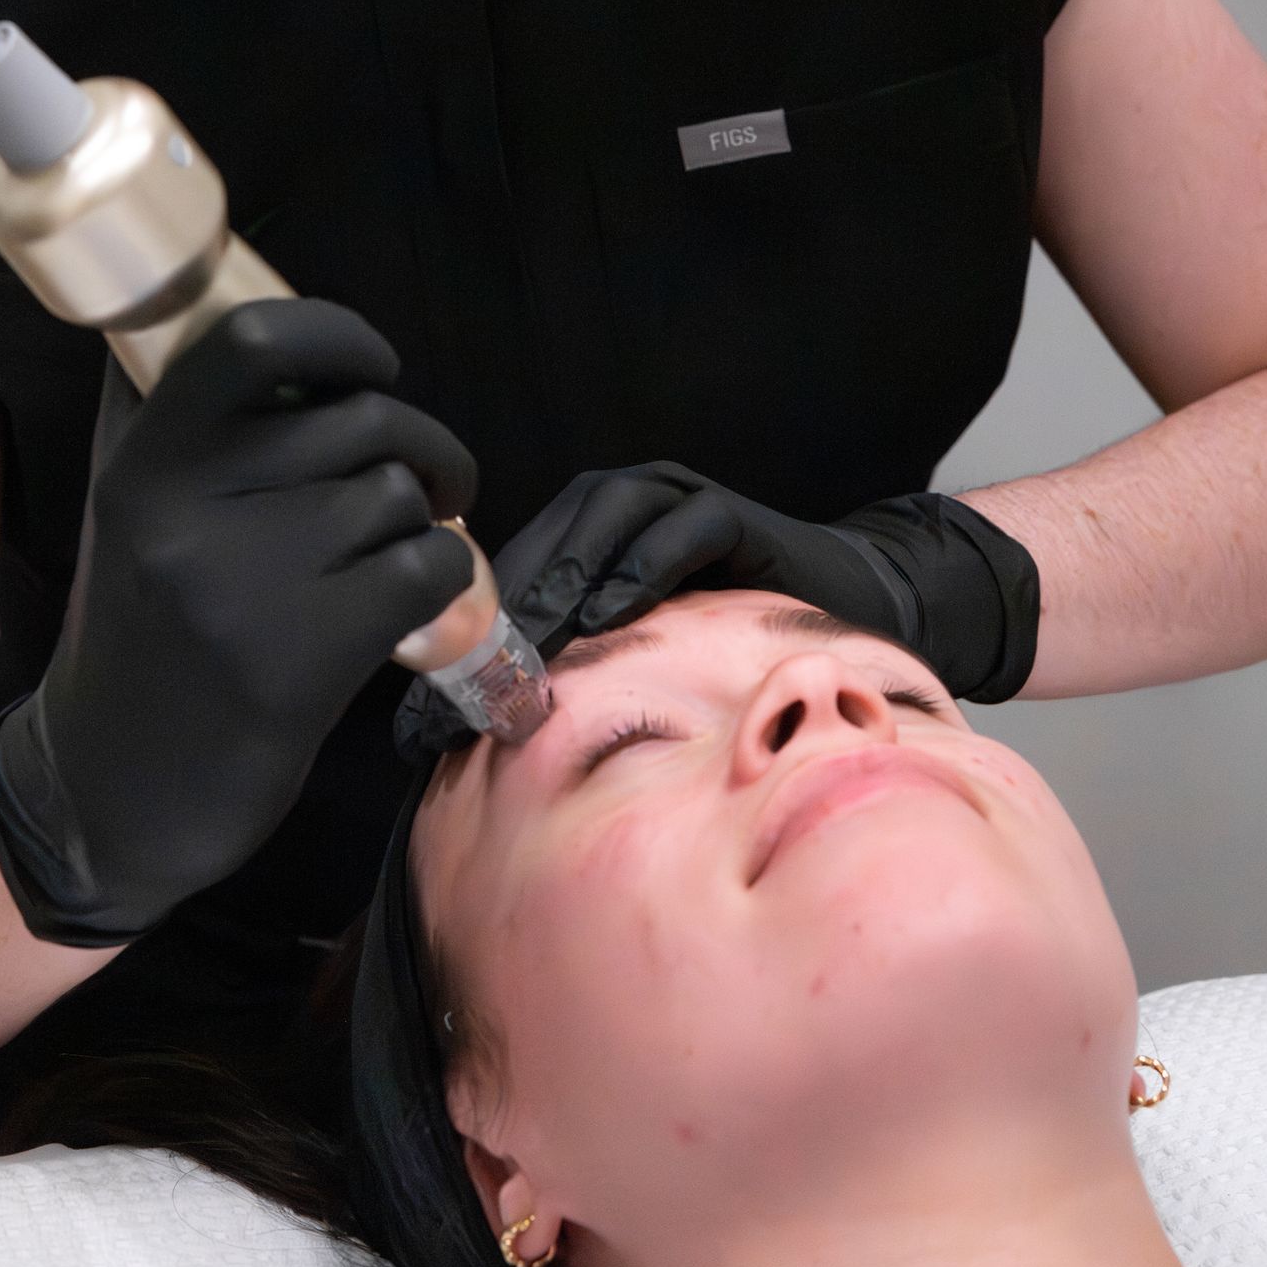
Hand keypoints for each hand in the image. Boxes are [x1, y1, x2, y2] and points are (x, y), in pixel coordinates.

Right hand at [0, 298, 476, 943]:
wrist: (108, 793)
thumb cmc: (136, 632)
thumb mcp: (123, 506)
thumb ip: (158, 408)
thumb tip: (203, 296)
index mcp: (145, 461)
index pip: (251, 340)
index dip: (336, 333)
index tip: (371, 363)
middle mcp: (188, 511)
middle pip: (359, 419)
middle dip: (417, 439)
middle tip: (425, 472)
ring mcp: (248, 588)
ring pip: (396, 494)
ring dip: (422, 515)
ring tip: (399, 545)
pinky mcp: (305, 660)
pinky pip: (425, 569)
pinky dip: (442, 578)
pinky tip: (412, 601)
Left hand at [395, 465, 1038, 758]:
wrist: (851, 603)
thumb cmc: (728, 644)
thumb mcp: (640, 664)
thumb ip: (577, 683)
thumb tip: (489, 765)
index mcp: (584, 537)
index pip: (504, 576)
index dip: (457, 636)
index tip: (416, 716)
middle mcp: (621, 507)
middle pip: (540, 545)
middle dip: (493, 615)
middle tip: (453, 685)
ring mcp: (674, 501)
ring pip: (599, 524)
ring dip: (559, 580)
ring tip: (522, 645)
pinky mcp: (729, 513)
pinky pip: (680, 529)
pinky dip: (641, 564)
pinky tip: (609, 614)